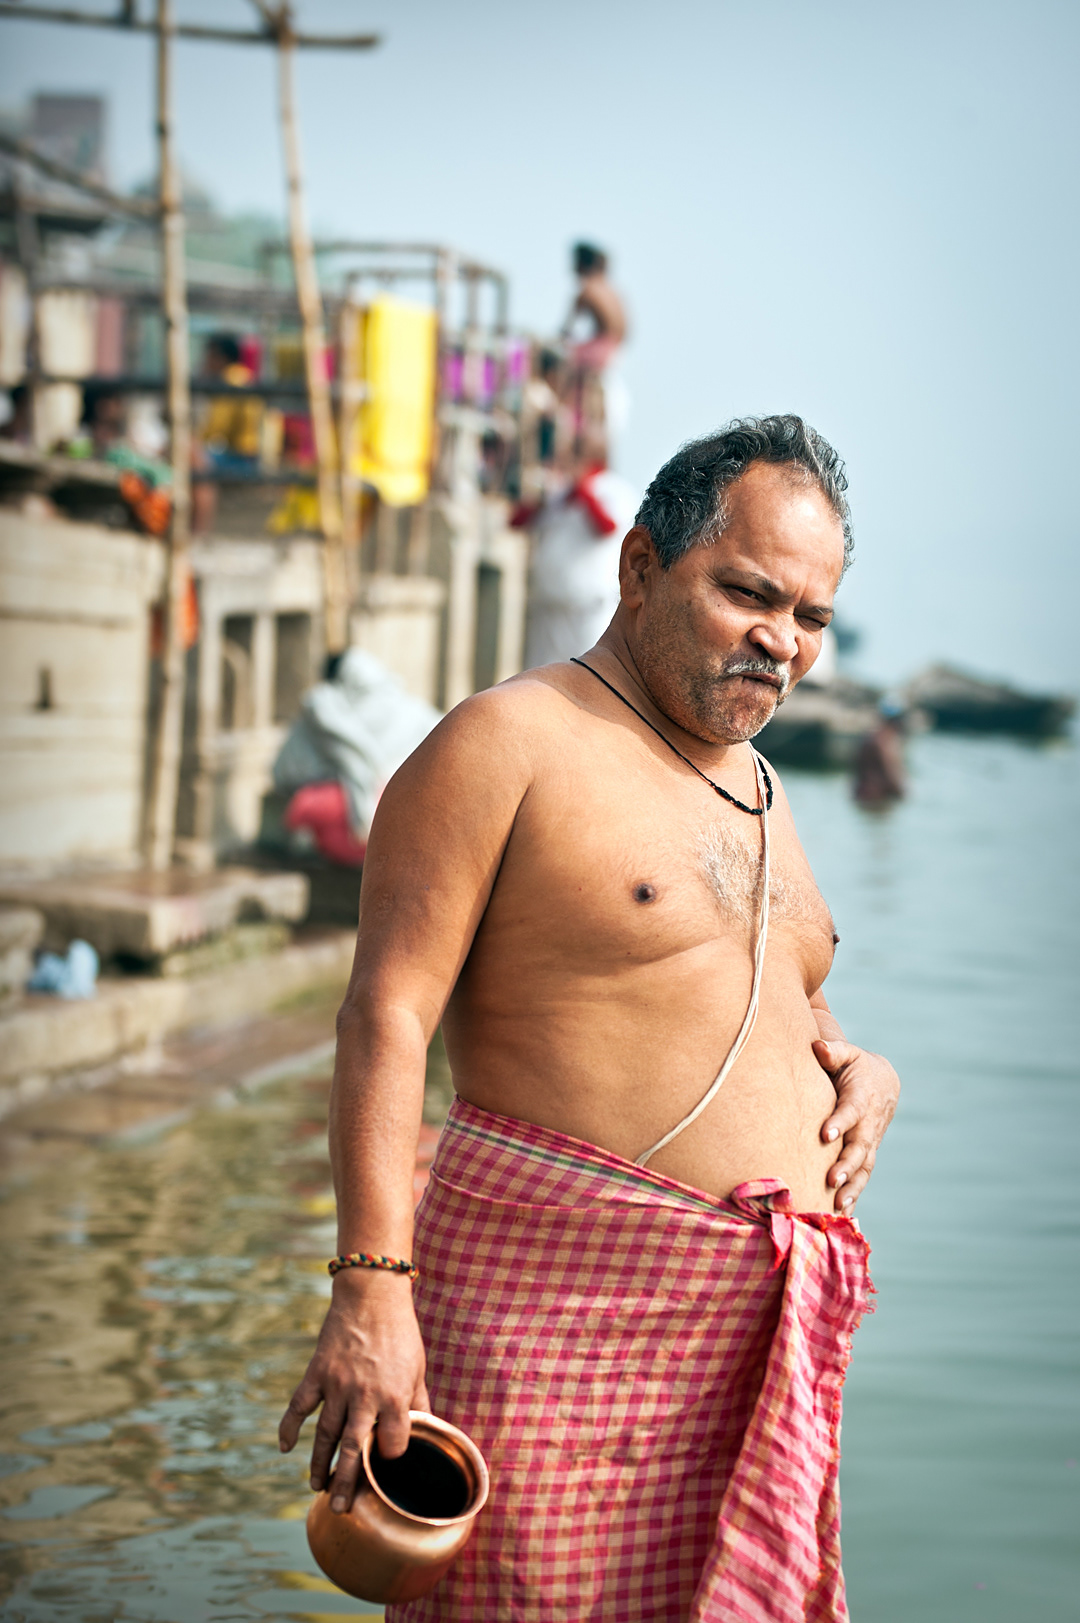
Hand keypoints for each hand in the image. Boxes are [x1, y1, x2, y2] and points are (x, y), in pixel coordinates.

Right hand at [278, 1269, 428, 1513]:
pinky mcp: (317, 1373)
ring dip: (319, 1464)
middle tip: (341, 1508)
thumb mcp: (418, 1368)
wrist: (372, 1295)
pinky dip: (289, 1427)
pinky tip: (285, 1448)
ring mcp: (337, 1385)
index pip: (391, 1444)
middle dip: (347, 1483)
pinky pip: (299, 1406)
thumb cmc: (400, 1333)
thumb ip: (418, 1403)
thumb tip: (428, 1431)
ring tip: (317, 1488)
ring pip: (325, 1435)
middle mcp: (364, 1395)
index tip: (386, 1467)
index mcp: (393, 1396)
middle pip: (353, 1450)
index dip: (390, 1459)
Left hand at [814, 1039, 899, 1213]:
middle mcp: (868, 1124)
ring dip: (852, 1187)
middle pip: (859, 1146)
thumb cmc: (855, 1066)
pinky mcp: (867, 1154)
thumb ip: (834, 1051)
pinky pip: (863, 1177)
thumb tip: (819, 1047)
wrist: (882, 1082)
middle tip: (831, 1180)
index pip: (851, 1111)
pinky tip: (843, 1215)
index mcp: (861, 1098)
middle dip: (846, 1164)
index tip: (826, 1135)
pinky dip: (855, 1195)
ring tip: (837, 1206)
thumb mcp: (847, 1053)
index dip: (840, 1122)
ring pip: (864, 1167)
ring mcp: (870, 1142)